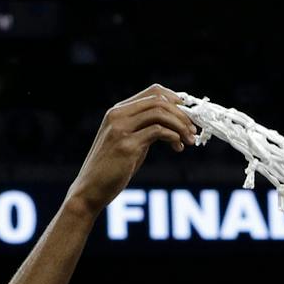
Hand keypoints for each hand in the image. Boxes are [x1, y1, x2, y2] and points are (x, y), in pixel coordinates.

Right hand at [66, 85, 195, 214]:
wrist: (90, 191)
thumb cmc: (110, 170)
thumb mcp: (128, 143)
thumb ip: (144, 130)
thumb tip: (171, 126)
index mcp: (117, 111)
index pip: (153, 92)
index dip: (175, 100)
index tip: (188, 115)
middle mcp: (117, 115)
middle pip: (159, 100)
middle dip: (182, 114)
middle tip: (193, 130)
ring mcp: (120, 129)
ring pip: (160, 113)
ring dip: (180, 125)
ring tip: (189, 140)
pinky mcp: (126, 145)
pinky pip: (157, 132)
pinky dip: (173, 137)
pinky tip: (178, 147)